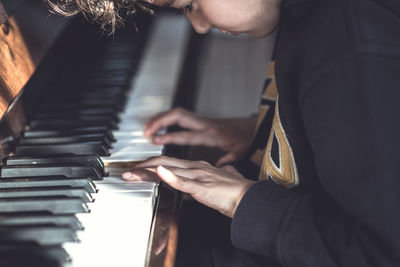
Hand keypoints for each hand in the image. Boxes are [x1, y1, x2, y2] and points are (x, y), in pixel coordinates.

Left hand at [122, 156, 255, 217]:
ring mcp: (198, 175)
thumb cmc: (235, 192)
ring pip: (168, 170)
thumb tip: (209, 176)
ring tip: (130, 174)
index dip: (151, 164)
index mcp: (198, 166)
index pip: (169, 162)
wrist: (248, 197)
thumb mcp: (217, 182)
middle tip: (126, 170)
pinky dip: (169, 176)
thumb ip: (210, 177)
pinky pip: (183, 181)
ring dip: (146, 172)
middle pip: (163, 163)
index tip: (138, 168)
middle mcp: (195, 167)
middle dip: (142, 166)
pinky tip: (158, 173)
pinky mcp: (202, 187)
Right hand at [144, 107, 256, 165]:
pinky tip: (160, 126)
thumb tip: (218, 168)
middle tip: (146, 131)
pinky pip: (181, 116)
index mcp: (210, 134)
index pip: (186, 134)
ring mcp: (202, 121)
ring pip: (177, 114)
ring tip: (148, 127)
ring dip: (161, 119)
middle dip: (160, 121)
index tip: (155, 140)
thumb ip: (227, 160)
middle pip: (178, 116)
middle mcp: (204, 125)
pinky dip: (168, 120)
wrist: (252, 126)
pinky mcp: (201, 121)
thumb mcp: (238, 152)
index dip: (170, 136)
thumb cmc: (245, 139)